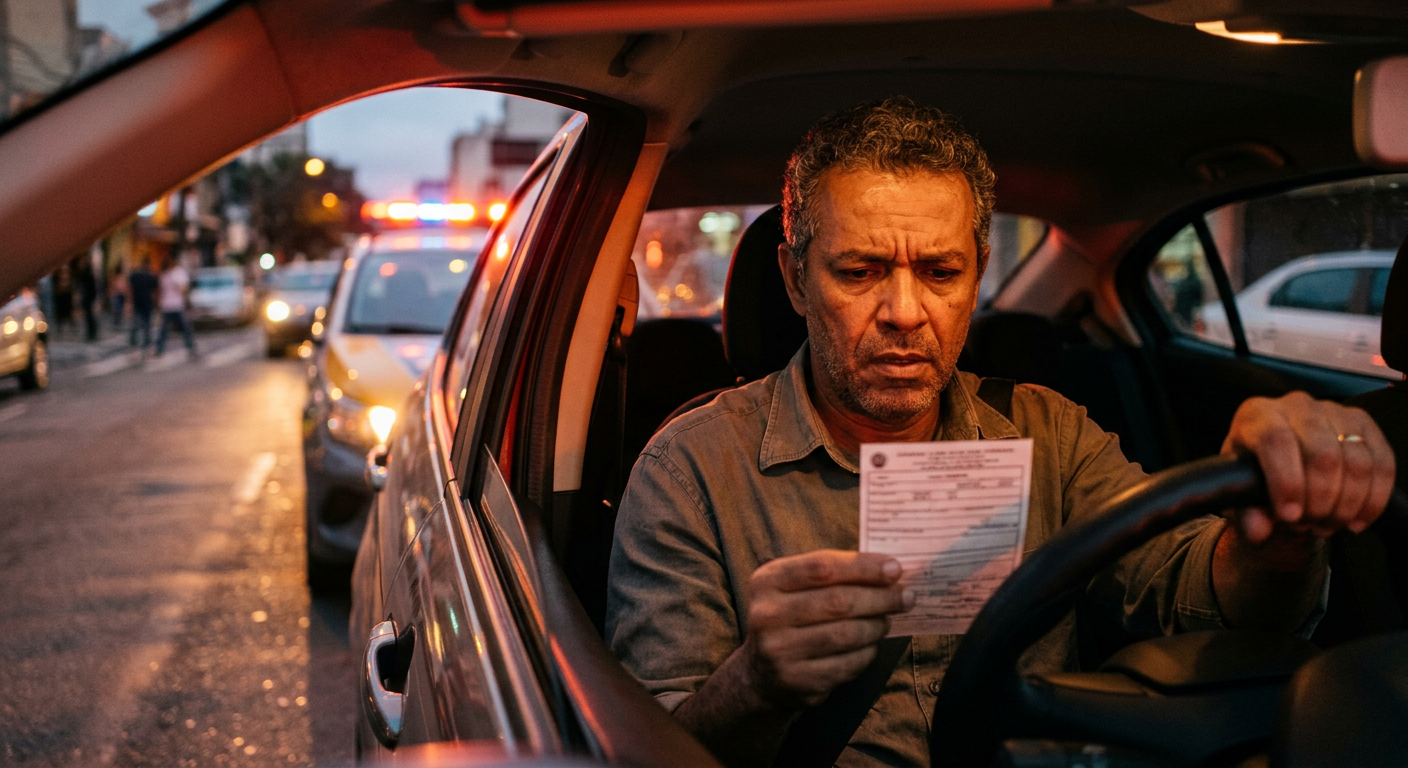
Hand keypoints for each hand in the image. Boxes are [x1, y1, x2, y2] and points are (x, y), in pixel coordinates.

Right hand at [740, 550, 912, 708]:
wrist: (761, 672)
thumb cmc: (790, 616)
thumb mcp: (795, 586)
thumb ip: (832, 573)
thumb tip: (887, 569)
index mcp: (767, 582)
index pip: (822, 567)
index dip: (863, 567)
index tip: (895, 568)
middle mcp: (767, 616)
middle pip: (839, 602)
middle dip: (880, 598)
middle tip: (905, 596)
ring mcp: (779, 652)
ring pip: (847, 635)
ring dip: (876, 626)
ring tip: (887, 620)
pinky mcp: (797, 681)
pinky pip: (847, 664)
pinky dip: (867, 652)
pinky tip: (870, 644)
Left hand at [1221, 392, 1395, 544]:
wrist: (1280, 462)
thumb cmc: (1256, 474)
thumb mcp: (1241, 493)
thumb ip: (1247, 513)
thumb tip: (1258, 532)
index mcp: (1257, 414)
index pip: (1276, 441)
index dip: (1287, 482)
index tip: (1289, 516)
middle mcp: (1297, 405)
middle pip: (1322, 454)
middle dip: (1320, 501)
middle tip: (1309, 525)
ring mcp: (1335, 411)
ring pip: (1357, 462)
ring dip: (1346, 505)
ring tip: (1326, 525)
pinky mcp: (1365, 424)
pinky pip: (1382, 464)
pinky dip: (1372, 500)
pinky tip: (1355, 521)